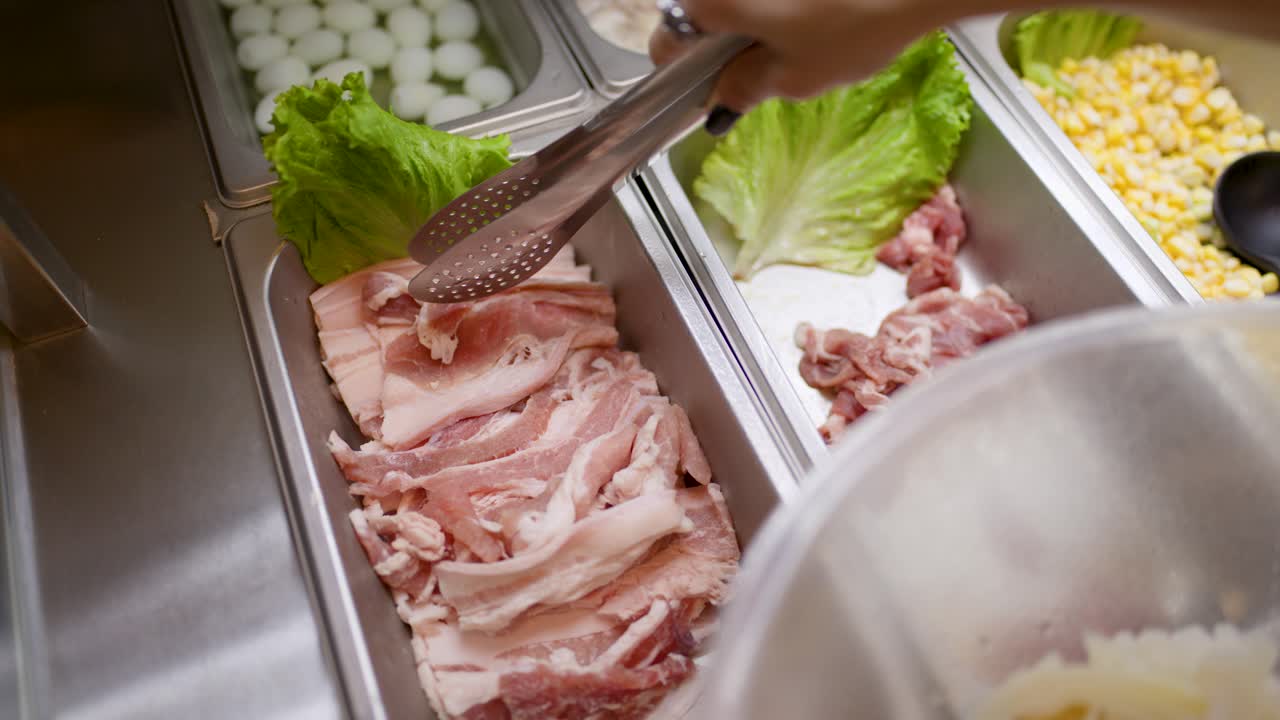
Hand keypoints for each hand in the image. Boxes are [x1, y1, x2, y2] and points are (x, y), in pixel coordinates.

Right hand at [650, 0, 960, 114]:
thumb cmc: (854, 25)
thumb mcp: (797, 76)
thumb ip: (747, 88)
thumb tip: (720, 103)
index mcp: (711, 1)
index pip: (667, 41)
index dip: (684, 72)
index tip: (710, 87)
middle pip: (700, 12)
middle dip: (722, 42)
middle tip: (761, 68)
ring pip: (737, 3)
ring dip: (753, 20)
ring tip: (798, 39)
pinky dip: (779, 8)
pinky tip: (814, 14)